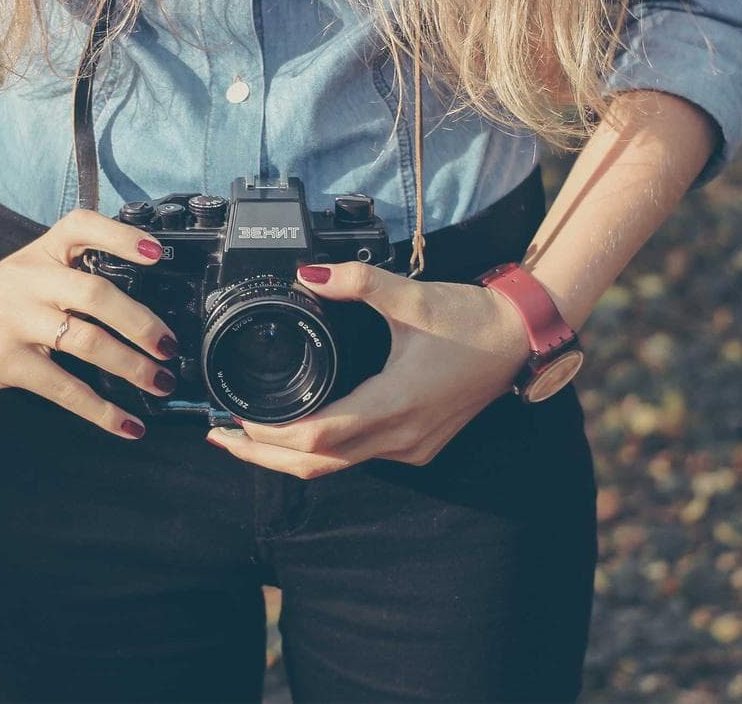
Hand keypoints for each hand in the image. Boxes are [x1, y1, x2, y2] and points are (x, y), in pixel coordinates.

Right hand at [0, 209, 180, 439]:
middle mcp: (31, 280)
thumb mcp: (33, 268)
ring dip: (131, 366)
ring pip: (85, 341)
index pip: (83, 227)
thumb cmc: (1, 297)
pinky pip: (64, 388)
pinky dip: (101, 411)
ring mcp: (17, 320)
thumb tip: (148, 308)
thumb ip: (78, 272)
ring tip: (160, 382)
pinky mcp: (8, 361)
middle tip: (169, 346)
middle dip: (140, 322)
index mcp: (44, 251)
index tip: (158, 255)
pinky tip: (129, 425)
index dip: (122, 237)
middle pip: (95, 293)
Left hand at [205, 261, 533, 476]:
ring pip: (336, 467)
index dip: (270, 433)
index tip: (235, 415)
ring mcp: (410, 446)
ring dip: (289, 457)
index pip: (317, 435)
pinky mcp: (416, 444)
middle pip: (316, 464)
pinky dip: (321, 451)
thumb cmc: (472, 320)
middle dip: (263, 455)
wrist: (521, 338)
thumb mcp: (411, 296)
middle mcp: (401, 436)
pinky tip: (300, 432)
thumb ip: (357, 282)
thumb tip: (309, 275)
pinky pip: (358, 458)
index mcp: (395, 403)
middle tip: (220, 436)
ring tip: (247, 438)